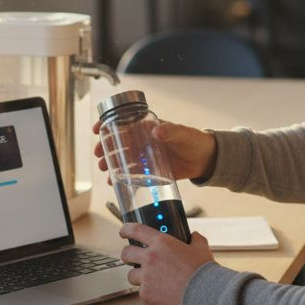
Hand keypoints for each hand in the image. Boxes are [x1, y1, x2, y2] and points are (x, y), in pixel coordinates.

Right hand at [93, 118, 217, 181]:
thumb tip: (157, 130)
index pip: (123, 122)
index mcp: (148, 127)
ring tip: (106, 171)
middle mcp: (144, 141)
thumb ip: (171, 131)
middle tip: (99, 156)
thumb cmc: (195, 141)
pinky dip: (123, 177)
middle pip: (118, 143)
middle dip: (105, 148)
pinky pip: (133, 173)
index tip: (98, 128)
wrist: (206, 159)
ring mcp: (146, 156)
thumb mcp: (183, 133)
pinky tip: (116, 182)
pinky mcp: (151, 170)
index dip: (108, 124)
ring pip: (123, 159)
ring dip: (111, 164)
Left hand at [120, 224, 214, 304]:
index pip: (135, 230)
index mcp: (162, 243)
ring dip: (138, 276)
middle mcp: (150, 258)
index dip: (126, 229)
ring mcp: (146, 277)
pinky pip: (141, 291)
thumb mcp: (201, 248)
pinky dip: (148, 291)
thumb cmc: (203, 271)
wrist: (205, 294)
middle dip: (127, 255)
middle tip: (133, 258)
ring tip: (150, 279)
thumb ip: (195, 239)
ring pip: (131, 275)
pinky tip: (160, 291)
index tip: (123, 232)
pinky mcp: (147, 294)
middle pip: (126, 253)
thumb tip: (194, 236)